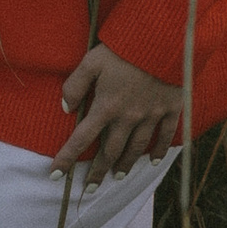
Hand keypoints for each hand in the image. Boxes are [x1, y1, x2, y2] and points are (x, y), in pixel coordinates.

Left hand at [54, 39, 182, 183]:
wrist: (164, 39)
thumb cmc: (123, 48)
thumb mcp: (92, 60)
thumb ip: (75, 84)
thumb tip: (65, 107)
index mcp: (106, 106)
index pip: (81, 139)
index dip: (66, 158)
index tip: (54, 175)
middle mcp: (128, 117)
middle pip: (110, 151)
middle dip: (98, 172)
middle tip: (91, 188)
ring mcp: (151, 115)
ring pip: (136, 148)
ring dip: (125, 165)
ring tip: (117, 177)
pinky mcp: (171, 109)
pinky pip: (164, 136)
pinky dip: (158, 151)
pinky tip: (152, 161)